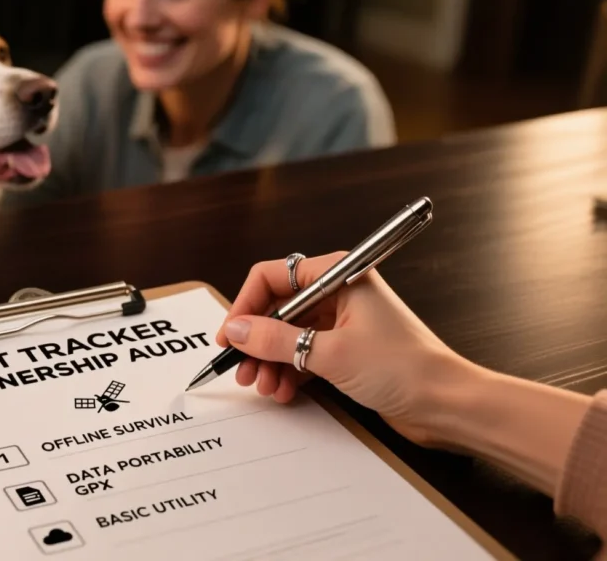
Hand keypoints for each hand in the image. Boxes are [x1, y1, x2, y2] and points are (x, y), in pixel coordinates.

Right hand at [215, 252, 482, 445]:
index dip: (245, 305)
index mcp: (338, 274)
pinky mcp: (346, 349)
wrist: (447, 403)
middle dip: (256, 341)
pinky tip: (282, 390)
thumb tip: (237, 330)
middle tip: (242, 369)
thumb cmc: (405, 368)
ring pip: (287, 334)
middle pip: (277, 308)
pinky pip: (303, 353)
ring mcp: (342, 321)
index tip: (231, 336)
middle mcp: (338, 292)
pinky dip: (289, 371)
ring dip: (270, 361)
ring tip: (263, 386)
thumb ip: (275, 340)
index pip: (272, 276)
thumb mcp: (328, 353)